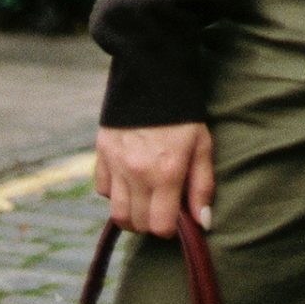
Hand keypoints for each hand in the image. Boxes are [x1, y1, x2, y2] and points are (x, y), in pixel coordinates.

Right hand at [94, 122, 214, 237]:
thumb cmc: (184, 112)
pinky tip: (129, 180)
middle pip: (137, 223)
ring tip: (145, 200)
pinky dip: (114, 192)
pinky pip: (103, 189)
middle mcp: (138, 173)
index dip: (170, 229)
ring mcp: (117, 163)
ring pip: (117, 213)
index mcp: (167, 172)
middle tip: (162, 208)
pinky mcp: (102, 153)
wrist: (153, 74)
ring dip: (132, 214)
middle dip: (151, 222)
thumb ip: (202, 185)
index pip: (160, 226)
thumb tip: (202, 222)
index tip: (176, 219)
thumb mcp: (202, 144)